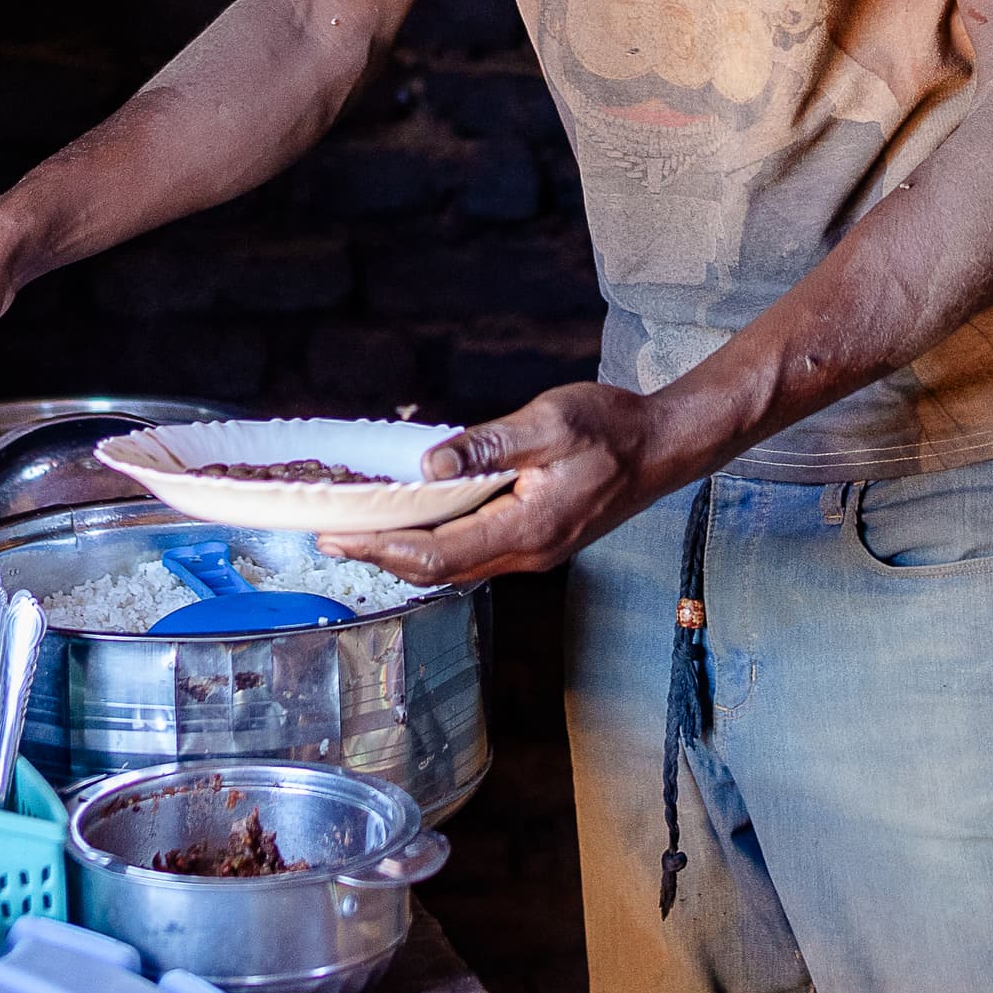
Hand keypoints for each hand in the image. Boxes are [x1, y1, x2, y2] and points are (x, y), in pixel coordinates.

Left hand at [327, 382, 670, 587]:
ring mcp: (532, 552)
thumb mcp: (550, 421)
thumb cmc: (612, 428)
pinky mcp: (534, 541)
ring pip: (454, 567)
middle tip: (329, 537)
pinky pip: (472, 554)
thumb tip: (430, 462)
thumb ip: (489, 445)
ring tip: (359, 533)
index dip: (383, 548)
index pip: (438, 553)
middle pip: (438, 570)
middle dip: (381, 556)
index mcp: (528, 528)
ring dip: (404, 553)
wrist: (663, 448)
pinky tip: (413, 523)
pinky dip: (433, 544)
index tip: (339, 536)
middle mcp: (527, 552)